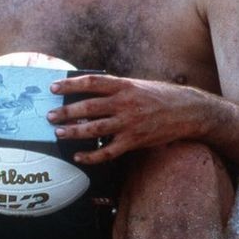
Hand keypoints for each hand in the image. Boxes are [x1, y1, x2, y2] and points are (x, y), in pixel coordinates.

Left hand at [46, 75, 208, 163]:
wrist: (189, 111)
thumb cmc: (161, 96)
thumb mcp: (138, 85)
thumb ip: (116, 89)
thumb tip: (89, 92)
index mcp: (124, 85)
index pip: (91, 82)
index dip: (69, 84)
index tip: (53, 88)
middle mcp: (125, 103)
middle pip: (88, 107)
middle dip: (66, 112)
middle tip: (50, 116)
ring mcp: (129, 123)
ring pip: (94, 129)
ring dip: (73, 132)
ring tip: (59, 133)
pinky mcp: (134, 140)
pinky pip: (108, 151)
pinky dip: (91, 156)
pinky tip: (79, 156)